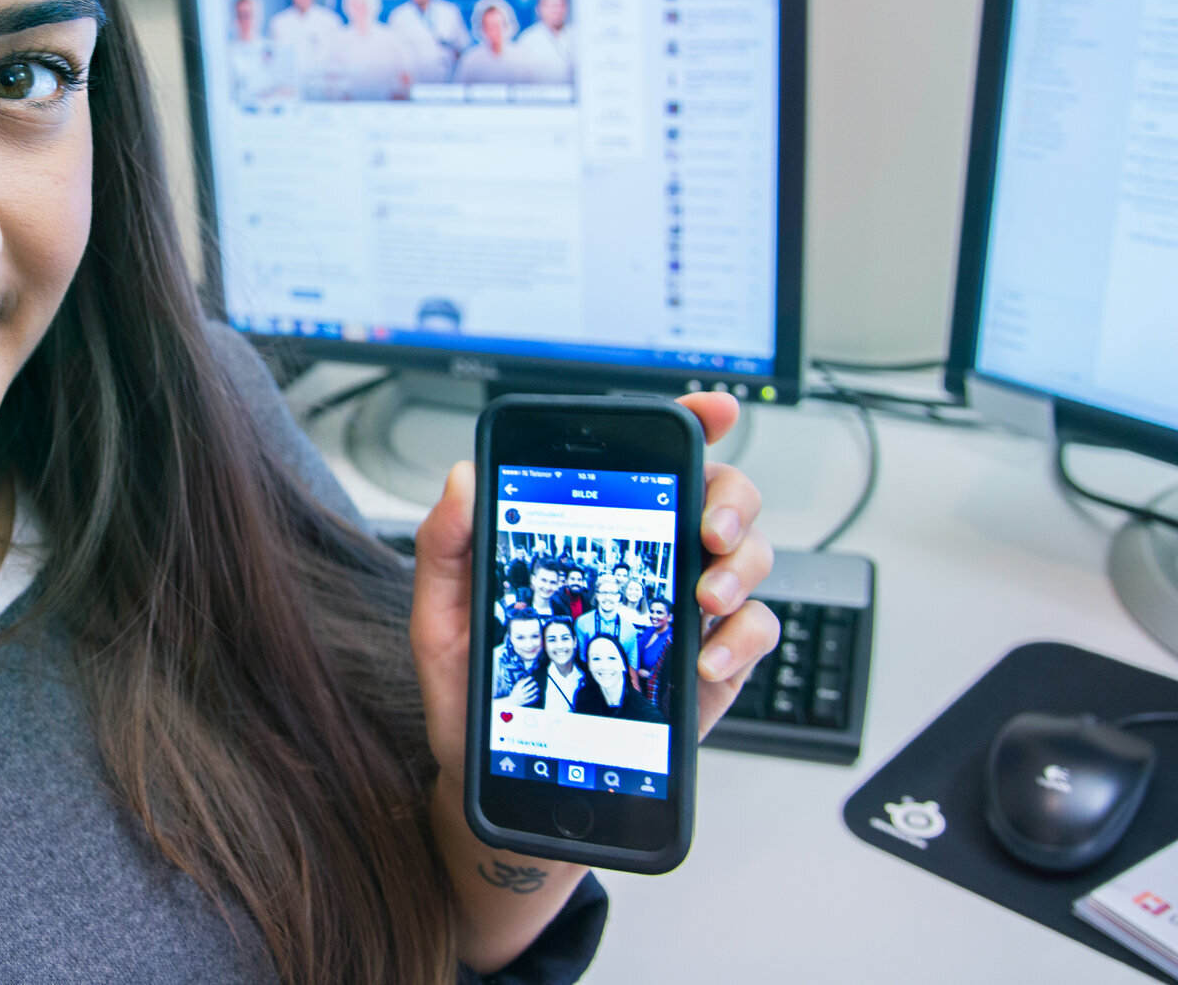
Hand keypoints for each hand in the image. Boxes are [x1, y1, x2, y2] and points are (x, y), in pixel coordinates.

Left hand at [408, 392, 777, 970]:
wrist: (507, 787)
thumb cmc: (478, 698)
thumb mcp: (443, 620)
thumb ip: (447, 548)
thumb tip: (464, 478)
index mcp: (591, 540)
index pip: (646, 465)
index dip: (686, 426)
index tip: (709, 409)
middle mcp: (647, 568)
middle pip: (719, 501)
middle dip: (731, 496)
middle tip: (707, 523)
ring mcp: (682, 618)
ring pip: (748, 559)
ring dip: (740, 563)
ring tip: (704, 590)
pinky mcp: (705, 672)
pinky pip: (753, 636)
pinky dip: (743, 636)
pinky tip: (703, 657)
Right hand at [511, 674, 539, 708]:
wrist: (511, 701)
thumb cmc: (515, 692)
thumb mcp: (515, 686)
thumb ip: (520, 682)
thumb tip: (524, 675)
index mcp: (516, 688)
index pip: (522, 683)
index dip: (527, 679)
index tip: (531, 677)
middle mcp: (519, 693)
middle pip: (526, 688)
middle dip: (531, 685)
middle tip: (535, 682)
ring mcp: (521, 698)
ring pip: (528, 694)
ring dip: (533, 691)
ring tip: (537, 688)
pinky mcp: (524, 702)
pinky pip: (529, 700)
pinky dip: (533, 698)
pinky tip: (537, 695)